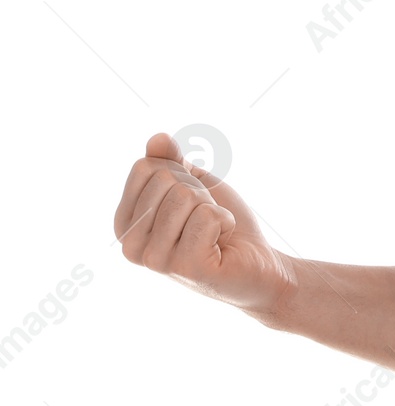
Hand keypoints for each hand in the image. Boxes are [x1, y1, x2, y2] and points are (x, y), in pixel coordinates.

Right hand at [115, 132, 294, 319]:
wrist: (257, 263)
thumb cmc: (222, 224)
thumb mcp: (195, 185)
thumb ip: (171, 162)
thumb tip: (157, 138)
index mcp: (126, 223)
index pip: (145, 168)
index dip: (180, 174)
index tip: (192, 200)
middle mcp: (131, 246)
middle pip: (166, 180)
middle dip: (199, 192)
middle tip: (206, 220)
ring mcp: (155, 260)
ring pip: (185, 196)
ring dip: (212, 208)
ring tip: (213, 233)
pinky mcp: (186, 267)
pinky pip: (207, 216)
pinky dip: (224, 222)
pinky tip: (222, 244)